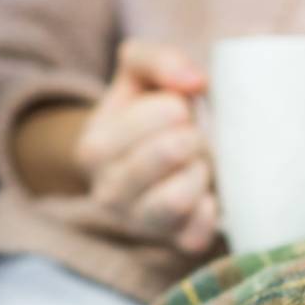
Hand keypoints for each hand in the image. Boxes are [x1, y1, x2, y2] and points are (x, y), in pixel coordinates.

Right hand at [73, 40, 218, 253]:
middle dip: (193, 136)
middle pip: (171, 151)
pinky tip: (208, 194)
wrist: (142, 168)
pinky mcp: (175, 243)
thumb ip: (158, 60)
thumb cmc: (144, 116)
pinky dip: (210, 211)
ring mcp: (140, 224)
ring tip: (198, 163)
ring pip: (180, 197)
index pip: (157, 115)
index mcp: (93, 149)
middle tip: (193, 136)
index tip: (176, 111)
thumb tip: (195, 82)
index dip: (177, 106)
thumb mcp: (138, 76)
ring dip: (201, 171)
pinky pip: (197, 234)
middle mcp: (108, 193)